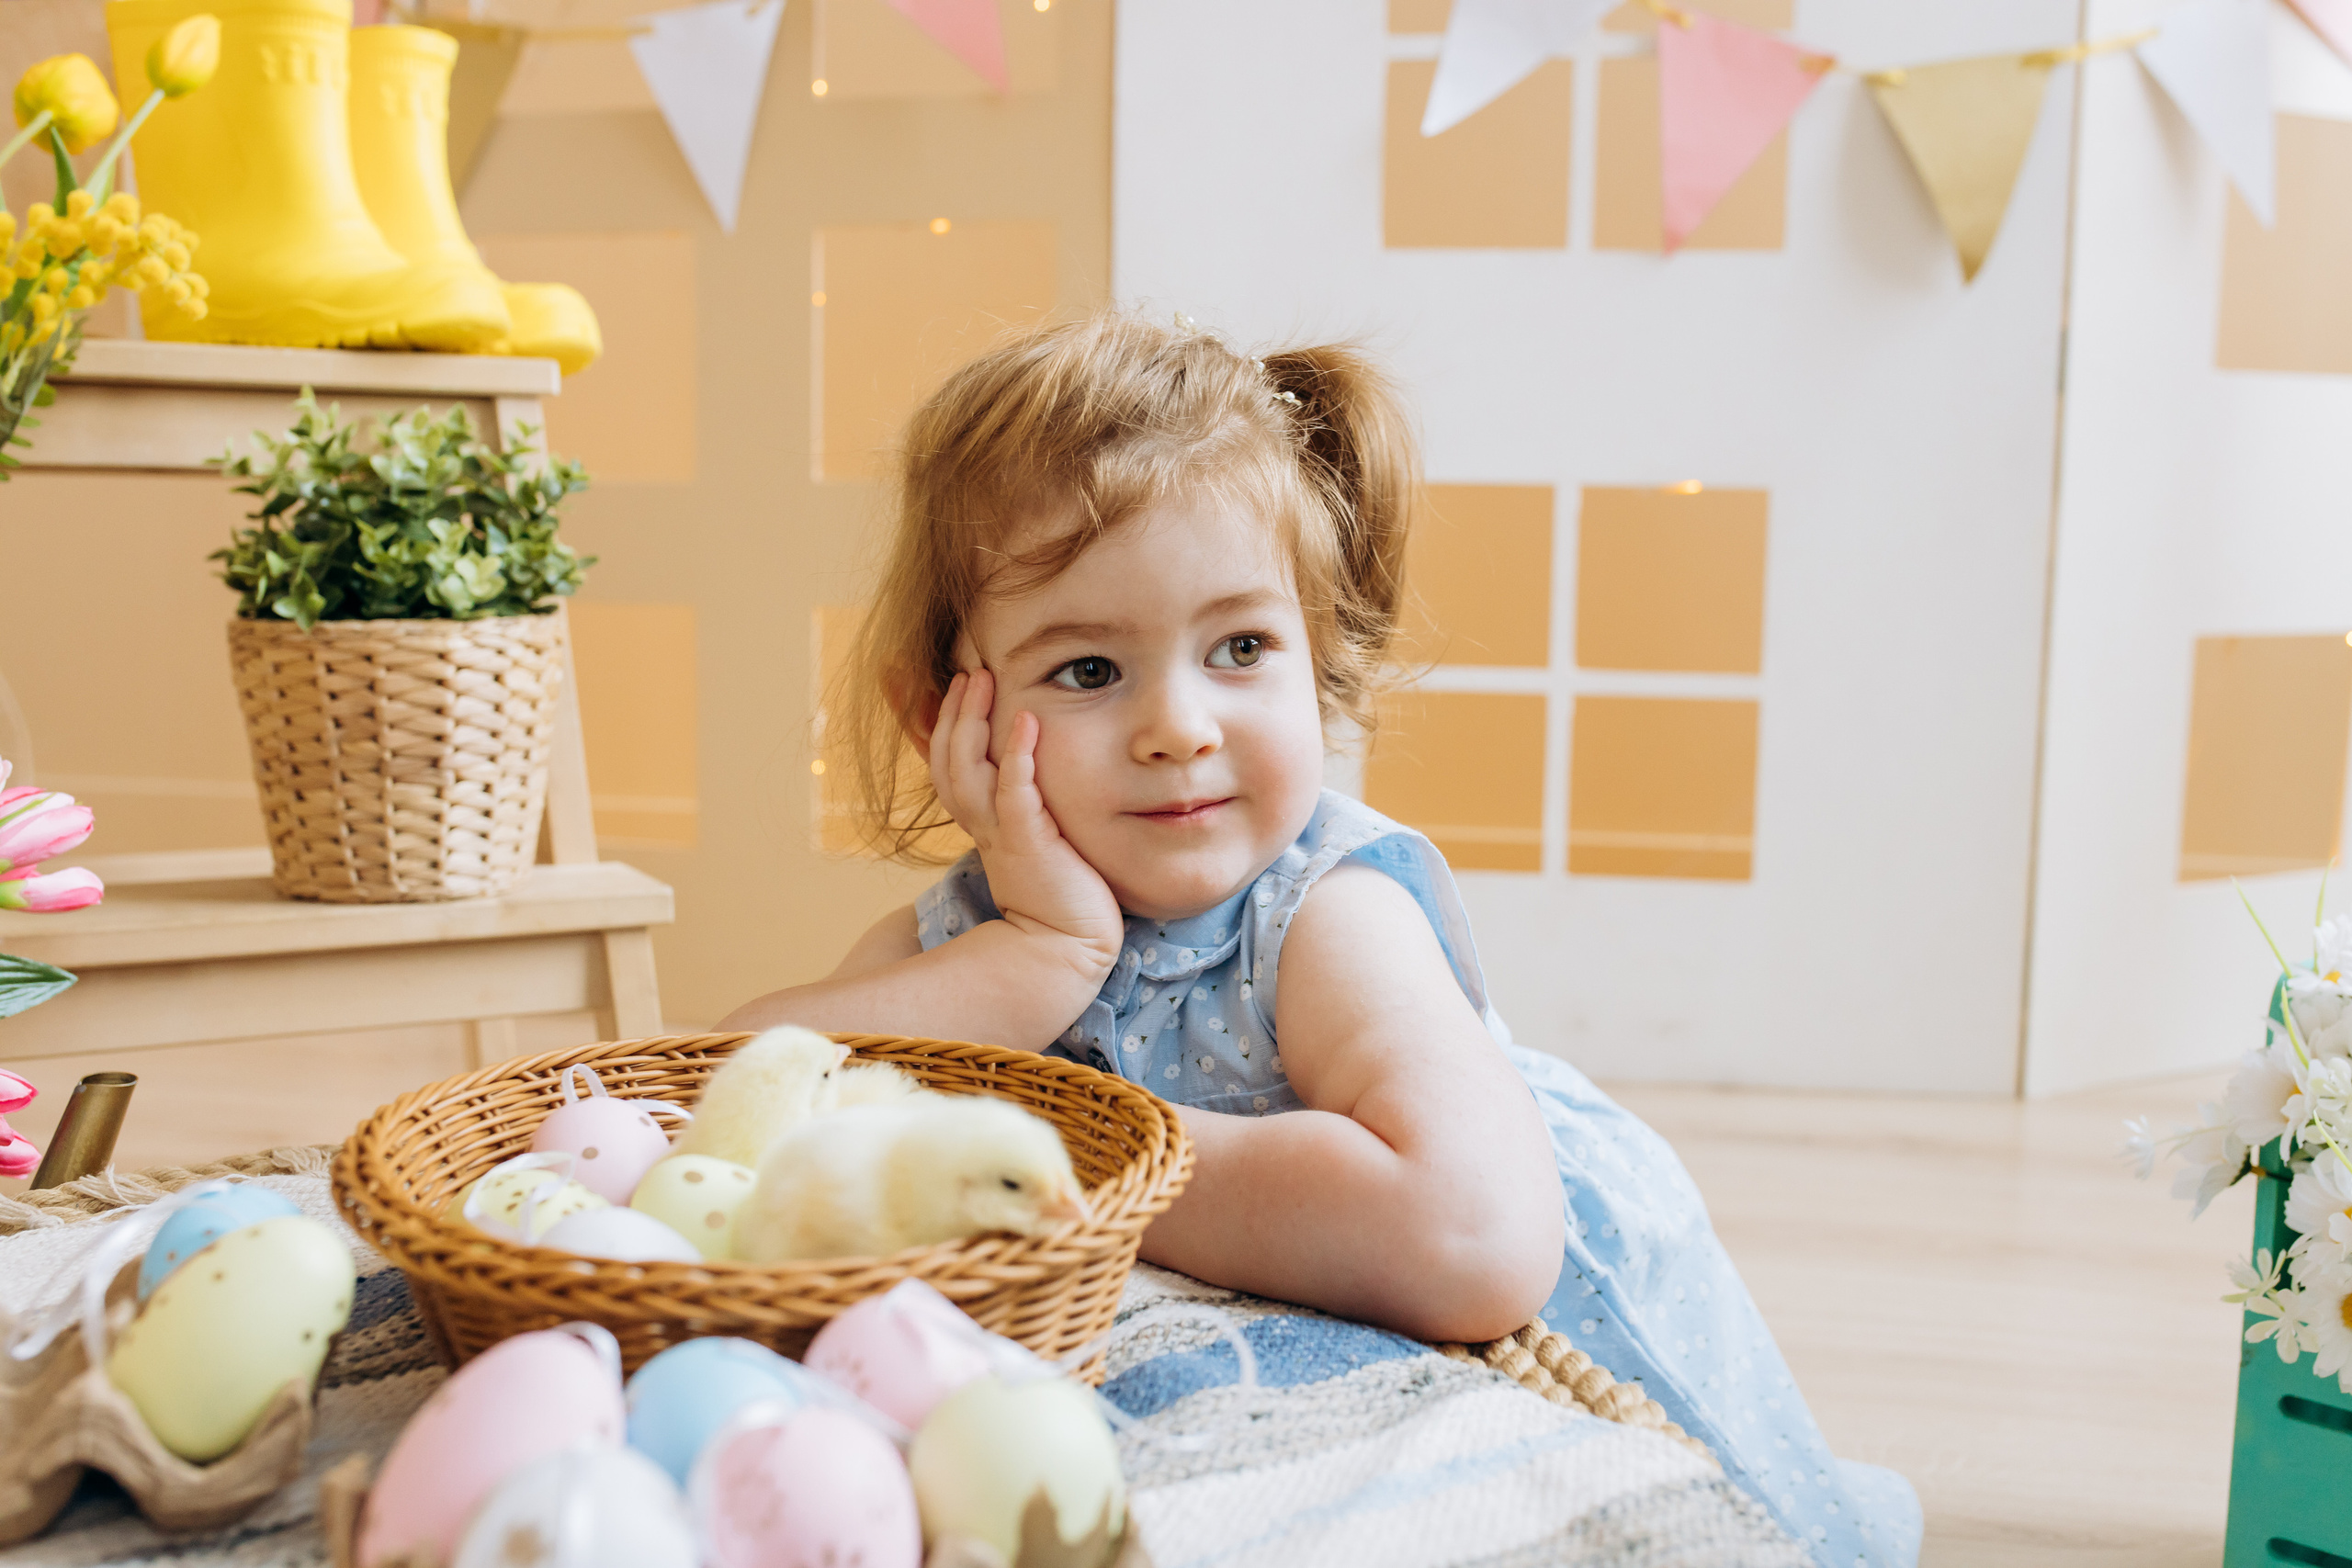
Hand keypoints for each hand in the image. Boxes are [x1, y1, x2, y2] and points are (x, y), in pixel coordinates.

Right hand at [928, 670, 1124, 975]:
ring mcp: (1003, 835)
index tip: (958, 686)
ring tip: (981, 681)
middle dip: (953, 714)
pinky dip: (1018, 756)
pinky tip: (1026, 722)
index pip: (949, 768)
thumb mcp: (1037, 843)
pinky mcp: (1030, 844)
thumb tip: (1027, 778)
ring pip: (968, 772)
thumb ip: (1027, 810)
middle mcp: (984, 827)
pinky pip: (1014, 794)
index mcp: (983, 826)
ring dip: (972, 723)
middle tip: (968, 673)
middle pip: (949, 762)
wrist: (1069, 948)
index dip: (945, 726)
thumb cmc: (1063, 895)